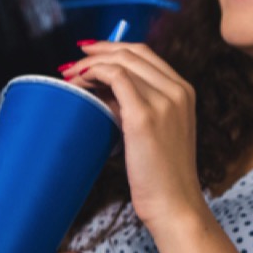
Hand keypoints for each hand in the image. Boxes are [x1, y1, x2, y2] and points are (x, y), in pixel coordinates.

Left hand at [61, 41, 206, 230]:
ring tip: (69, 76)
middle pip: (133, 52)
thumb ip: (138, 109)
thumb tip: (103, 95)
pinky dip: (92, 73)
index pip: (146, 54)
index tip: (89, 54)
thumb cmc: (161, 176)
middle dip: (97, 51)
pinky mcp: (145, 116)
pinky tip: (77, 83)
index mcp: (184, 92)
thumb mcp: (157, 133)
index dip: (113, 48)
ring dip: (90, 64)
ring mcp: (164, 101)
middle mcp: (177, 91)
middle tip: (72, 63)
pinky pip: (114, 77)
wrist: (174, 204)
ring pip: (122, 61)